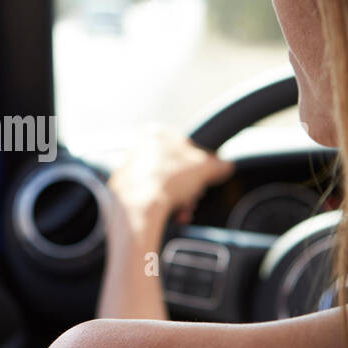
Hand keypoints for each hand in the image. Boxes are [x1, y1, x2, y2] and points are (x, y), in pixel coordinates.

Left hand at [107, 127, 233, 228]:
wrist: (139, 206)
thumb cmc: (170, 180)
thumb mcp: (205, 168)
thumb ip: (218, 165)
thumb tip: (226, 166)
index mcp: (156, 133)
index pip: (186, 146)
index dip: (200, 165)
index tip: (204, 179)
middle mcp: (138, 146)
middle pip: (174, 167)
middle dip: (188, 186)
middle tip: (195, 198)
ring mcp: (128, 168)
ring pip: (162, 183)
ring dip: (178, 198)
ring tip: (184, 211)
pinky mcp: (121, 189)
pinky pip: (148, 196)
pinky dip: (161, 205)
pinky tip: (171, 215)